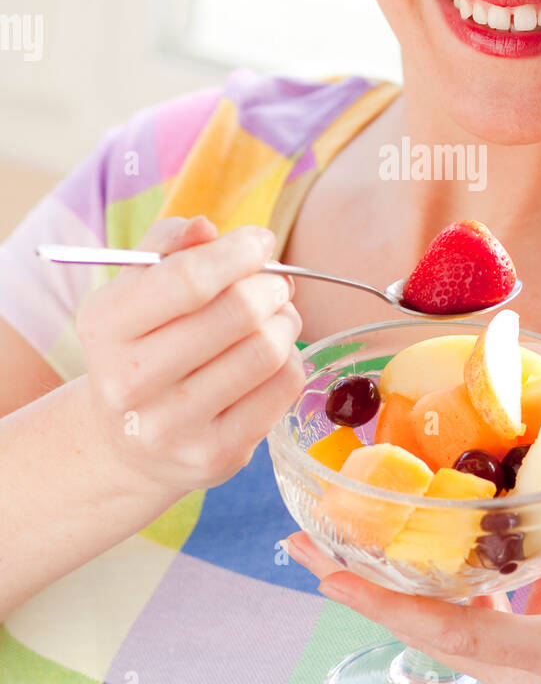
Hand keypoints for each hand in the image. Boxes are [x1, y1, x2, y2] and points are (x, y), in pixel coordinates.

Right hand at [77, 216, 305, 495]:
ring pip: (267, 351)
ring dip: (285, 320)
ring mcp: (174, 426)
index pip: (187, 281)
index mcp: (107, 327)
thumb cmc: (142, 347)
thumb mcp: (135, 291)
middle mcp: (131, 382)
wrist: (125, 444)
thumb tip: (207, 228)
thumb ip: (168, 248)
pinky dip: (290, 359)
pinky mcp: (216, 455)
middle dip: (269, 286)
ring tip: (275, 316)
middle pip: (238, 314)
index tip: (260, 241)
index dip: (237, 253)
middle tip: (273, 283)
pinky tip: (271, 357)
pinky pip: (283, 388)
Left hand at [284, 507, 540, 683]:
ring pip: (470, 628)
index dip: (382, 600)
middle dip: (372, 586)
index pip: (451, 628)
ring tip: (408, 538)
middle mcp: (532, 678)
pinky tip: (538, 558)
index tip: (326, 573)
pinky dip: (508, 595)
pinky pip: (511, 634)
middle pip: (435, 626)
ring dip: (435, 586)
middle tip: (319, 543)